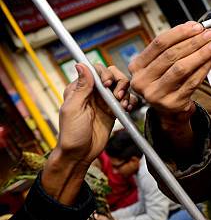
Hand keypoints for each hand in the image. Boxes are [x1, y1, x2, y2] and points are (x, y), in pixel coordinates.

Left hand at [42, 63, 134, 204]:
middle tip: (117, 95)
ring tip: (123, 105)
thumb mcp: (73, 109)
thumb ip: (80, 88)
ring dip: (125, 92)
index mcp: (80, 89)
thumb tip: (81, 65)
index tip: (107, 85)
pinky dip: (130, 102)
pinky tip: (127, 109)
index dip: (105, 74)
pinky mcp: (114, 110)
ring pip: (121, 85)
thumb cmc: (71, 134)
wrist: (80, 154)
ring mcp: (104, 101)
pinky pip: (126, 99)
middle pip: (112, 74)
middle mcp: (93, 92)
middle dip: (119, 82)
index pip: (96, 70)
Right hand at [129, 22, 210, 122]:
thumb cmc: (164, 80)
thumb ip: (173, 45)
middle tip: (208, 34)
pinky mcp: (173, 103)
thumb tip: (193, 27)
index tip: (196, 27)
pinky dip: (204, 68)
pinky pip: (192, 82)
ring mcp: (156, 94)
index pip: (159, 43)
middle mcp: (142, 81)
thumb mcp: (159, 64)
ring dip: (201, 53)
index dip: (179, 33)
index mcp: (136, 67)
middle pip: (171, 55)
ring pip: (182, 68)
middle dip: (193, 42)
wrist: (167, 110)